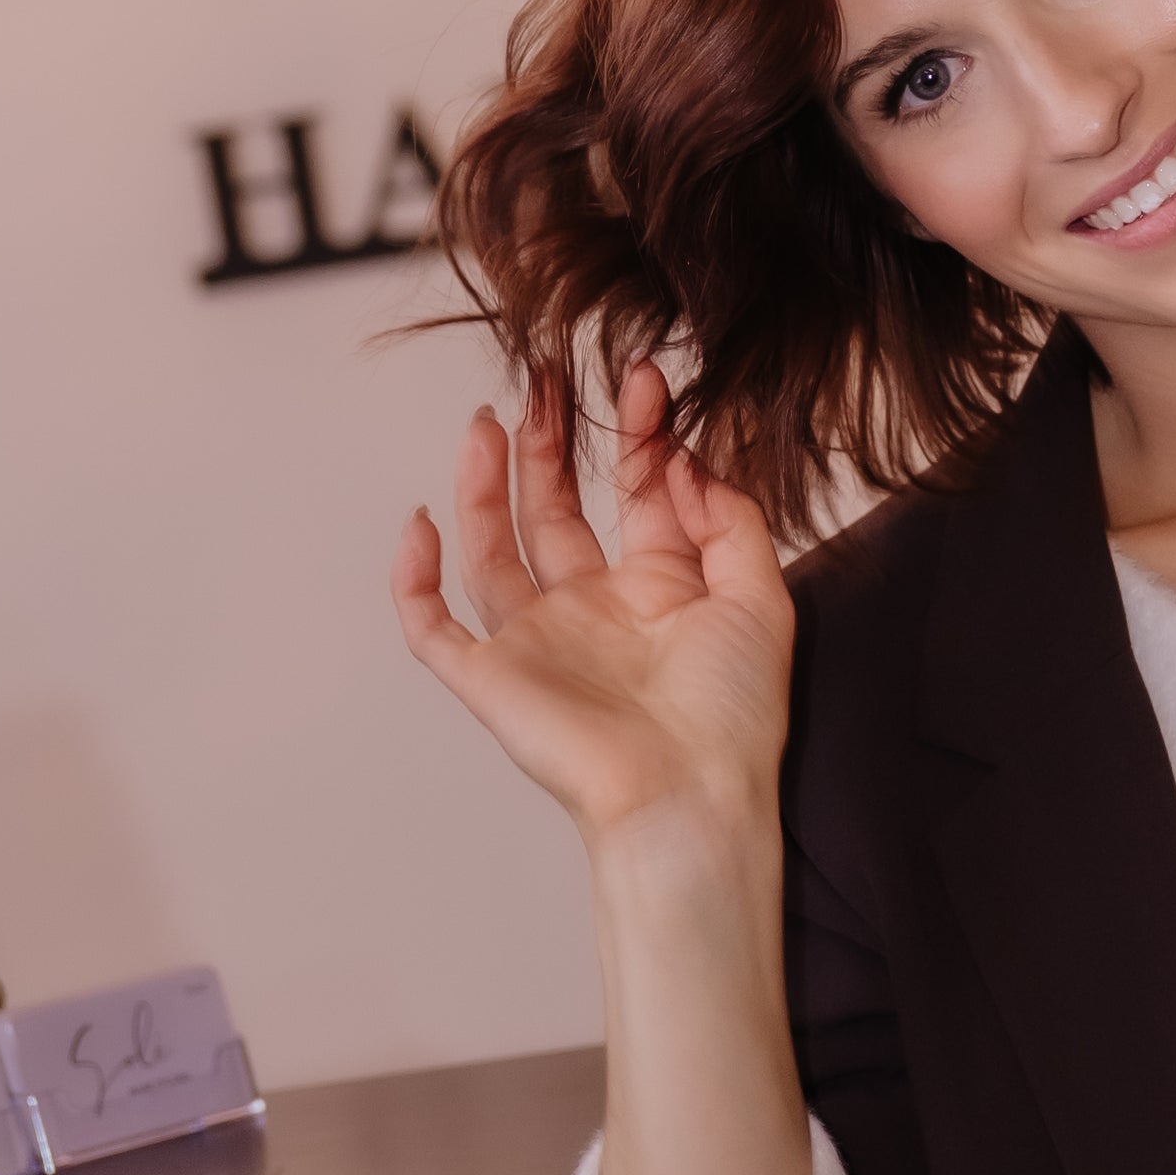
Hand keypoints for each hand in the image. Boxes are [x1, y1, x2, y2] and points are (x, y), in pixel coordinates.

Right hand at [393, 363, 810, 1174]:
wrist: (691, 800)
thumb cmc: (736, 717)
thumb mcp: (762, 597)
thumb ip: (732, 519)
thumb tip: (692, 455)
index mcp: (660, 590)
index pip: (641, 492)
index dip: (642, 434)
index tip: (647, 376)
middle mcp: (593, 609)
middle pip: (558, 507)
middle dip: (552, 440)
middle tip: (546, 374)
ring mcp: (538, 643)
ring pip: (494, 548)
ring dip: (485, 484)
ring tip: (490, 418)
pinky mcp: (490, 680)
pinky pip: (432, 625)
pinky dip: (414, 577)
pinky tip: (421, 519)